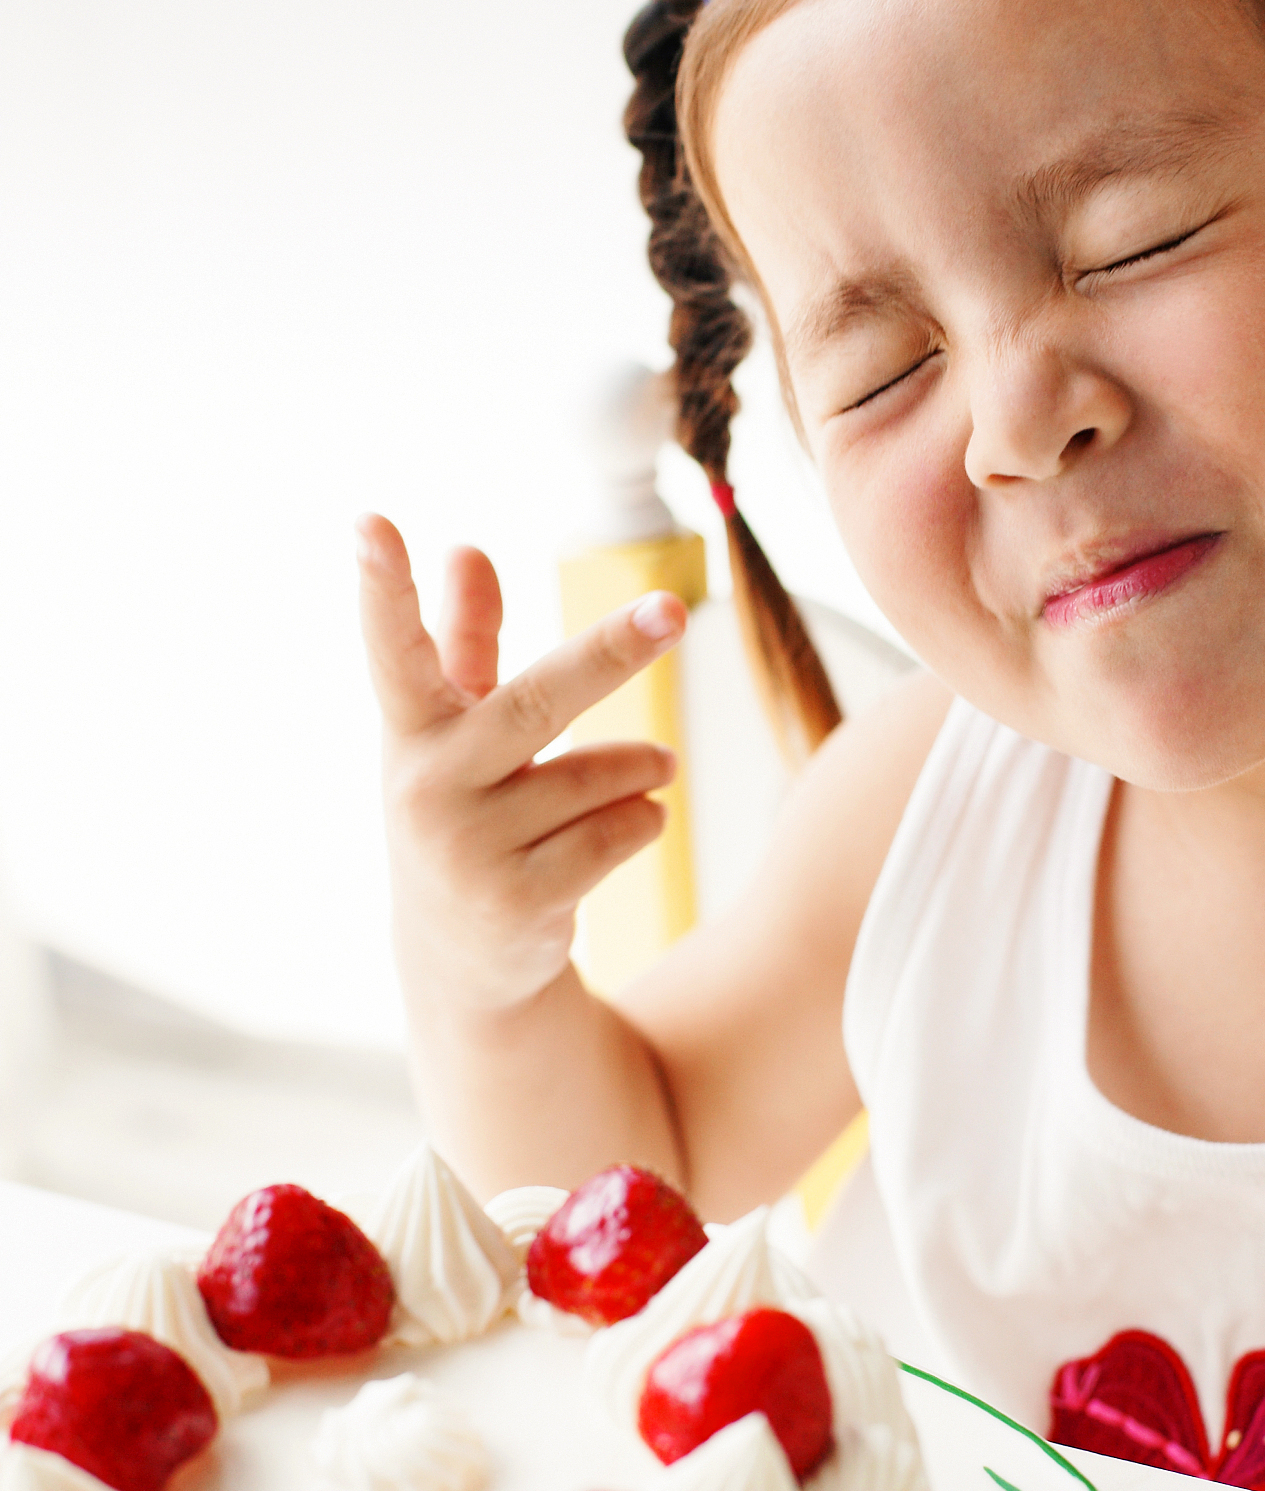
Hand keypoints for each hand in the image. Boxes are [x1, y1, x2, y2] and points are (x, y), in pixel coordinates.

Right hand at [356, 515, 683, 1015]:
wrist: (463, 967)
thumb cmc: (463, 817)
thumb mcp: (455, 735)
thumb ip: (466, 644)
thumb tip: (465, 547)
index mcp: (413, 733)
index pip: (394, 649)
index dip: (382, 589)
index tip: (367, 522)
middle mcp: (429, 787)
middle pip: (538, 702)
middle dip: (608, 652)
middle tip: (671, 610)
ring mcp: (471, 849)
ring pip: (601, 776)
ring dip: (642, 766)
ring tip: (654, 767)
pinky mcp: (521, 900)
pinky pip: (620, 830)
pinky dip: (643, 816)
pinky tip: (635, 822)